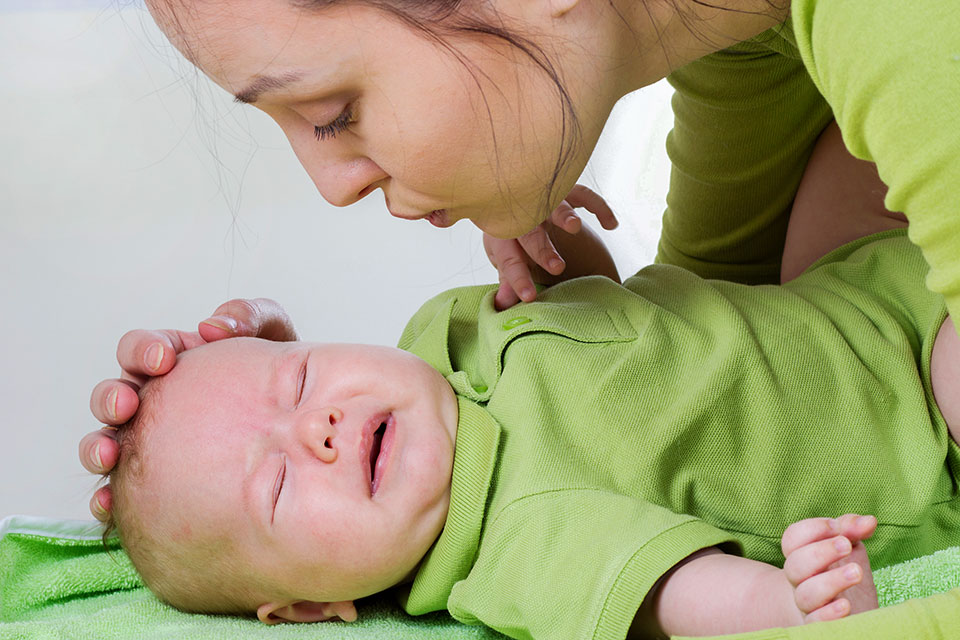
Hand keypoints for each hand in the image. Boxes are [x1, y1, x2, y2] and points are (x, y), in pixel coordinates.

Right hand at [80, 298, 296, 519]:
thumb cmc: (278, 371)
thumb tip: (213, 325)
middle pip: (112, 395)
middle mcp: (151, 400)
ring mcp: (148, 439)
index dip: (143, 351)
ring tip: (107, 455)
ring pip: (105, 440)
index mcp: (171, 361)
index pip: (141, 350)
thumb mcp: (271, 333)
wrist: (302, 422)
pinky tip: (109, 503)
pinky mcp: (155, 478)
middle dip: (111, 398)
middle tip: (125, 405)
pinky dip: (105, 496)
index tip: (162, 359)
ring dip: (96, 446)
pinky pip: (120, 489)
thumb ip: (248, 316)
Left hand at [484, 184, 617, 309]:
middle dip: (542, 249)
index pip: (509, 259)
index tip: (530, 297)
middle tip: (558, 268)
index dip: (518, 279)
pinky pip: (581, 193)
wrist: (515, 209)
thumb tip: (503, 304)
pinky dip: (597, 205)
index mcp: (500, 237)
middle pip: (528, 232)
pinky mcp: (562, 192)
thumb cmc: (512, 243)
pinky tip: (611, 225)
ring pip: (551, 204)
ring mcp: (541, 201)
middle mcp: (519, 216)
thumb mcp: (508, 263)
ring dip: (562, 215)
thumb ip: (508, 282)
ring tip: (574, 227)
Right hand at [781, 514, 878, 623]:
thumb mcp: (849, 548)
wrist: (845, 613)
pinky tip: (846, 605)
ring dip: (830, 581)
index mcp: (802, 556)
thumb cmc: (843, 573)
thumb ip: (853, 530)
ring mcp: (809, 605)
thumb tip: (869, 521)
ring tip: (855, 573)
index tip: (837, 527)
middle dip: (820, 552)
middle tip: (846, 545)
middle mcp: (801, 580)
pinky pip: (815, 623)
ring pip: (805, 594)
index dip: (812, 529)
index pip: (792, 539)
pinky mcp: (822, 626)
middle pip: (794, 565)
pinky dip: (828, 614)